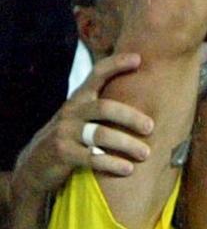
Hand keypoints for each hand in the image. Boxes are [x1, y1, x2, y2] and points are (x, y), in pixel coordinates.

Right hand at [12, 53, 152, 196]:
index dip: (116, 64)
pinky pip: (91, 158)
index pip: (97, 74)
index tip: (138, 59)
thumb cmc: (69, 137)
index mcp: (79, 98)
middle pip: (105, 107)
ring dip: (126, 144)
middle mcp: (71, 111)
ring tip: (146, 153)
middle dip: (130, 116)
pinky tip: (128, 169)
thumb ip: (102, 105)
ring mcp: (65, 132)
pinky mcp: (62, 154)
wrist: (34, 165)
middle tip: (150, 127)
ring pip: (101, 134)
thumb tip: (143, 95)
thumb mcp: (80, 116)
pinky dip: (112, 164)